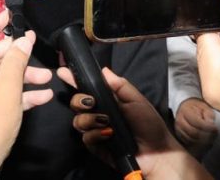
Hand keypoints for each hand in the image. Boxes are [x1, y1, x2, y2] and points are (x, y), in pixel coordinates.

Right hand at [60, 67, 210, 179]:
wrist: (156, 150)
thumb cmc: (148, 123)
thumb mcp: (136, 100)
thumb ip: (120, 85)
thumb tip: (103, 69)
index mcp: (107, 100)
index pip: (87, 88)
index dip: (73, 79)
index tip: (63, 72)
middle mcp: (98, 113)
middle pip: (76, 103)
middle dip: (79, 100)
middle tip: (91, 102)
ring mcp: (96, 130)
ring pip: (78, 120)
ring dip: (89, 119)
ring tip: (105, 121)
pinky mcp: (96, 146)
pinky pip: (86, 138)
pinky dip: (95, 134)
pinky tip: (108, 134)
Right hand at [174, 97, 217, 157]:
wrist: (188, 109)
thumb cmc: (198, 108)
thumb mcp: (205, 108)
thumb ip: (208, 115)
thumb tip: (211, 124)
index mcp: (185, 110)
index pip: (197, 123)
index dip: (208, 127)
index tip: (216, 128)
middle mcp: (179, 121)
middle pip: (194, 133)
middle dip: (206, 136)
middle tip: (215, 135)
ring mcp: (178, 130)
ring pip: (191, 140)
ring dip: (203, 142)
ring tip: (211, 138)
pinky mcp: (179, 137)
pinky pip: (189, 144)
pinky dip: (198, 146)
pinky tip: (206, 142)